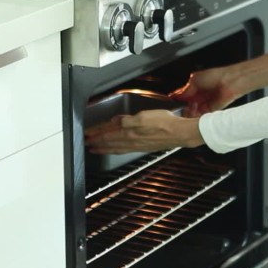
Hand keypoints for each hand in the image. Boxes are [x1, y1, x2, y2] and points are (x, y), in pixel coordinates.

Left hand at [84, 110, 204, 154]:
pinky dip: (117, 149)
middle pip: (110, 143)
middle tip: (88, 145)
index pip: (108, 134)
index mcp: (130, 132)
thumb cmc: (165, 124)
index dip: (96, 134)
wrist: (180, 133)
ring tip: (98, 150)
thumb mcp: (143, 116)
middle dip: (98, 143)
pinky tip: (118, 149)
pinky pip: (126, 149)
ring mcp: (138, 145)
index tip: (88, 135)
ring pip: (117, 148)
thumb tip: (115, 121)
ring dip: (106, 148)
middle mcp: (132, 141)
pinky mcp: (145, 146)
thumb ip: (127, 119)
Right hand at [169, 67, 242, 116]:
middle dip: (182, 107)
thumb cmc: (216, 76)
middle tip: (179, 107)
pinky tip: (193, 113)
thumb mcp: (195, 80)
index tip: (171, 102)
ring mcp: (204, 103)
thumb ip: (185, 90)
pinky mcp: (210, 110)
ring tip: (188, 109)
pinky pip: (200, 116)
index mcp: (194, 87)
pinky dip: (196, 116)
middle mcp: (199, 96)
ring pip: (192, 111)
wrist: (230, 82)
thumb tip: (176, 96)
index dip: (176, 99)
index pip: (181, 95)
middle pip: (186, 105)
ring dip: (188, 111)